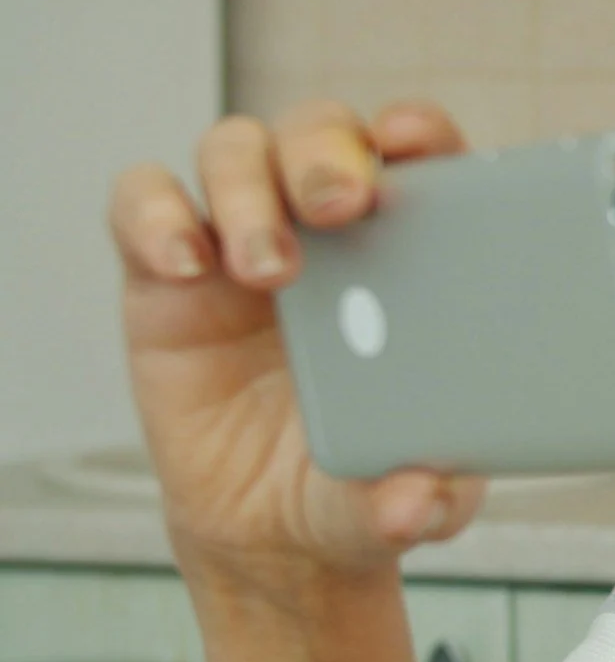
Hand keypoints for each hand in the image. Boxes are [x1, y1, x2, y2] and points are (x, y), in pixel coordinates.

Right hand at [110, 99, 488, 585]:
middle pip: (320, 134)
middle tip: (341, 205)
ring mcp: (241, 240)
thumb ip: (423, 496)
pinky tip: (184, 263)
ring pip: (236, 151)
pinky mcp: (164, 273)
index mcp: (409, 253)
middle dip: (327, 151)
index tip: (416, 142)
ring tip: (268, 268)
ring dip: (248, 191)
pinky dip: (156, 215)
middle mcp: (326, 230)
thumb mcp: (407, 493)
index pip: (420, 158)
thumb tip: (422, 502)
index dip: (419, 133)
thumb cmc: (362, 478)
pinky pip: (143, 203)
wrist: (273, 528)